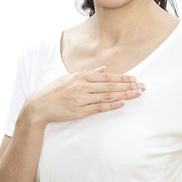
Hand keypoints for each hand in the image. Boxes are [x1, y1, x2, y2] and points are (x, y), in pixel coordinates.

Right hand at [25, 66, 145, 125]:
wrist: (38, 106)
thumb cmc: (54, 91)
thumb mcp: (69, 77)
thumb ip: (88, 74)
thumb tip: (104, 69)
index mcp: (81, 76)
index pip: (107, 77)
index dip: (122, 77)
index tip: (135, 78)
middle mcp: (83, 86)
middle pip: (111, 86)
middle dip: (128, 86)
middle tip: (142, 86)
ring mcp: (82, 99)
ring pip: (107, 96)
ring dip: (124, 95)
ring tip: (137, 94)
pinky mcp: (80, 111)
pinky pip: (99, 107)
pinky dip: (111, 105)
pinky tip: (122, 103)